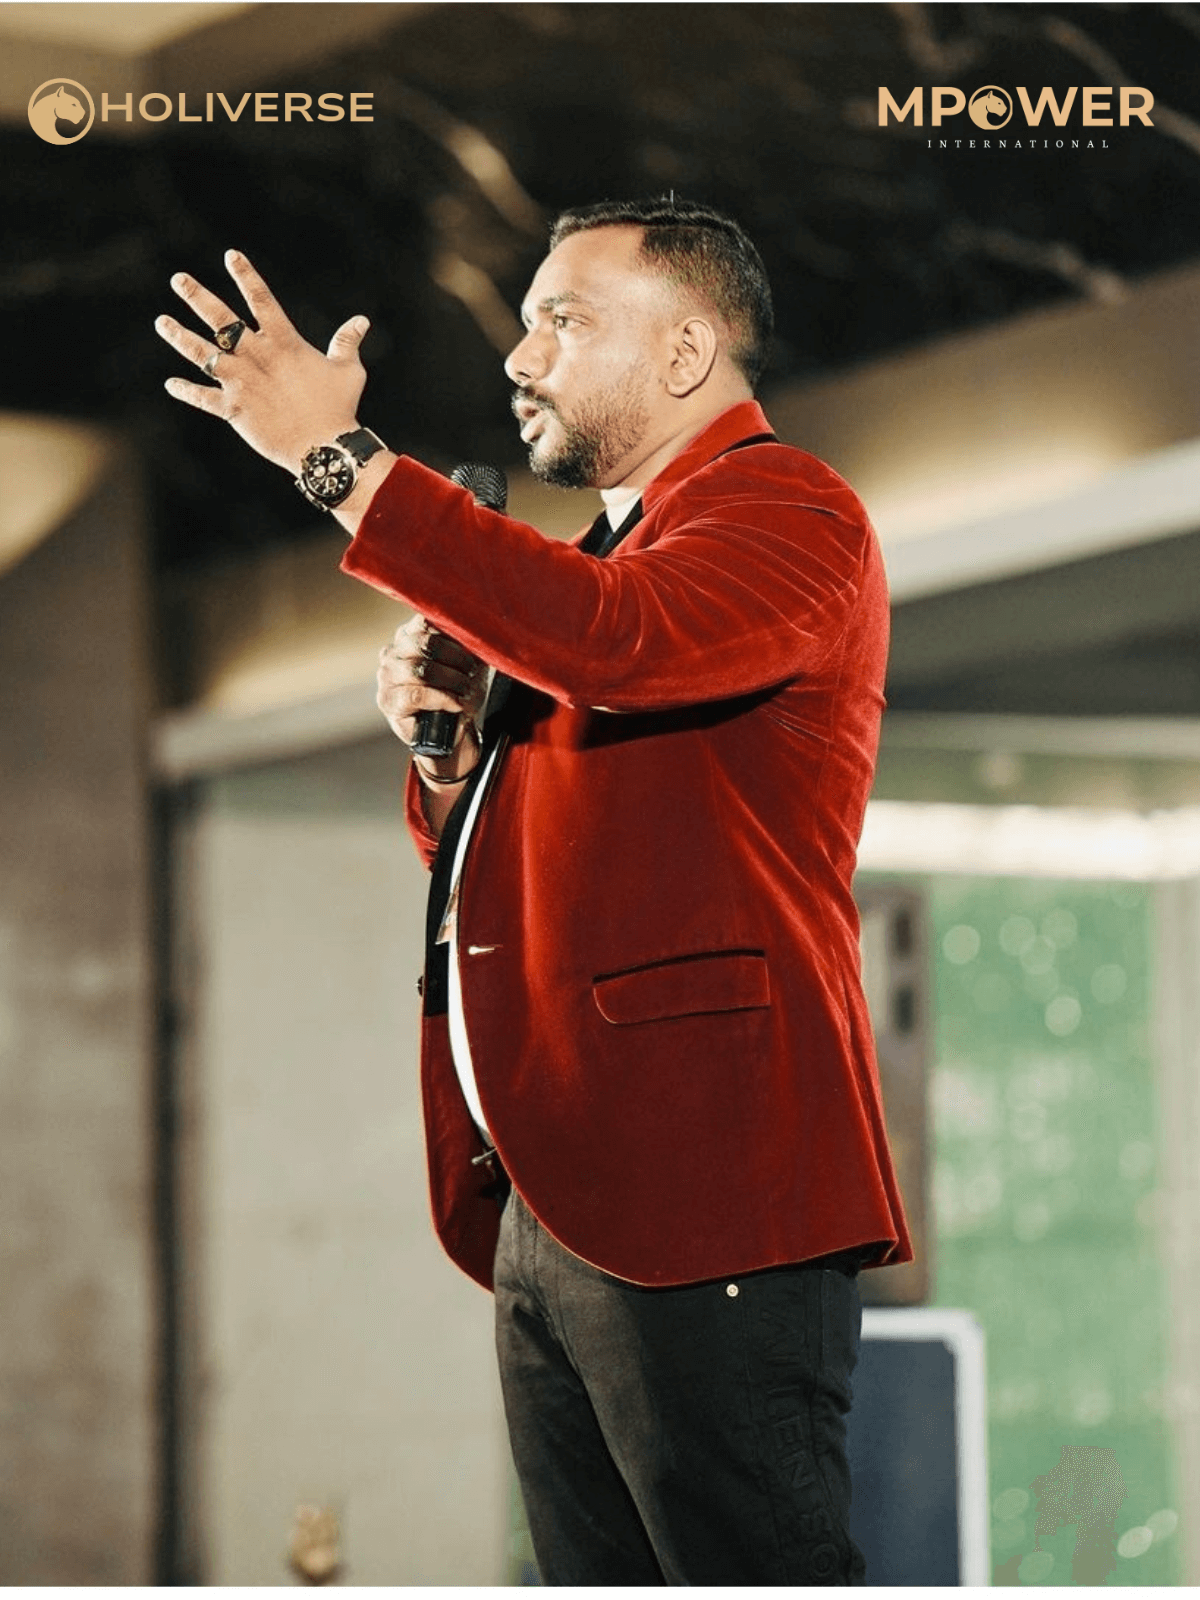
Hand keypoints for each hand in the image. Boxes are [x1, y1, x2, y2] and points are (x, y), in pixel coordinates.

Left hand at [155, 250, 369, 472]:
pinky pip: (203, 398)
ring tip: (162, 322)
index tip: (230, 255)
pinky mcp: (234, 409)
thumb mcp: (349, 371)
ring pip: (203, 353)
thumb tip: (361, 320)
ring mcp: (242, 382)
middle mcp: (257, 357)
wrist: (324, 449)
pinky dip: (187, 391)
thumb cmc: (340, 409)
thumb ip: (348, 343)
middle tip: (177, 279)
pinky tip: (171, 384)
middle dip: (197, 297)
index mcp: (283, 343)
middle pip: (221, 320)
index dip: (246, 276)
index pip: (262, 300)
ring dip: (180, 336)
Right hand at [376, 615, 488, 770]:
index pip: (425, 620)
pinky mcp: (388, 701)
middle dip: (455, 657)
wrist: (453, 730)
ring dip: (451, 680)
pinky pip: (417, 694)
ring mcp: (386, 676)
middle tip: (472, 670)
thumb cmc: (458, 692)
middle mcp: (393, 652)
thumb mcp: (467, 662)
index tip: (471, 646)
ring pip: (421, 669)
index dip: (451, 632)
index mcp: (409, 635)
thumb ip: (464, 642)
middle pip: (424, 642)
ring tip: (466, 689)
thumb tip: (474, 626)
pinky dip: (442, 699)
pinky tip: (456, 704)